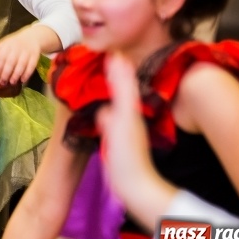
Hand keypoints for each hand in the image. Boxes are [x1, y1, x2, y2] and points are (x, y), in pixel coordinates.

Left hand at [0, 26, 42, 84]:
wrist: (31, 37)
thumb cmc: (14, 43)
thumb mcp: (3, 44)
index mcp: (7, 45)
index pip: (1, 56)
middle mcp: (17, 48)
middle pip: (11, 62)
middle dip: (6, 73)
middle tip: (3, 82)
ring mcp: (27, 52)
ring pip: (21, 65)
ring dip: (16, 75)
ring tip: (12, 82)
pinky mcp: (35, 56)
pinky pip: (31, 66)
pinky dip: (27, 74)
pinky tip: (22, 80)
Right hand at [96, 54, 155, 198]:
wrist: (135, 186)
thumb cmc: (128, 157)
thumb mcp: (123, 124)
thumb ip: (119, 102)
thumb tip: (113, 82)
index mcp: (129, 111)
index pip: (124, 82)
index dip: (118, 68)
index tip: (111, 52)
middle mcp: (129, 116)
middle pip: (123, 89)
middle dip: (116, 74)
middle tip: (107, 58)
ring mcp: (126, 128)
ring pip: (119, 101)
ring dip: (113, 88)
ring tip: (104, 76)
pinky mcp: (120, 139)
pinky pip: (114, 115)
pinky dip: (109, 106)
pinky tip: (104, 109)